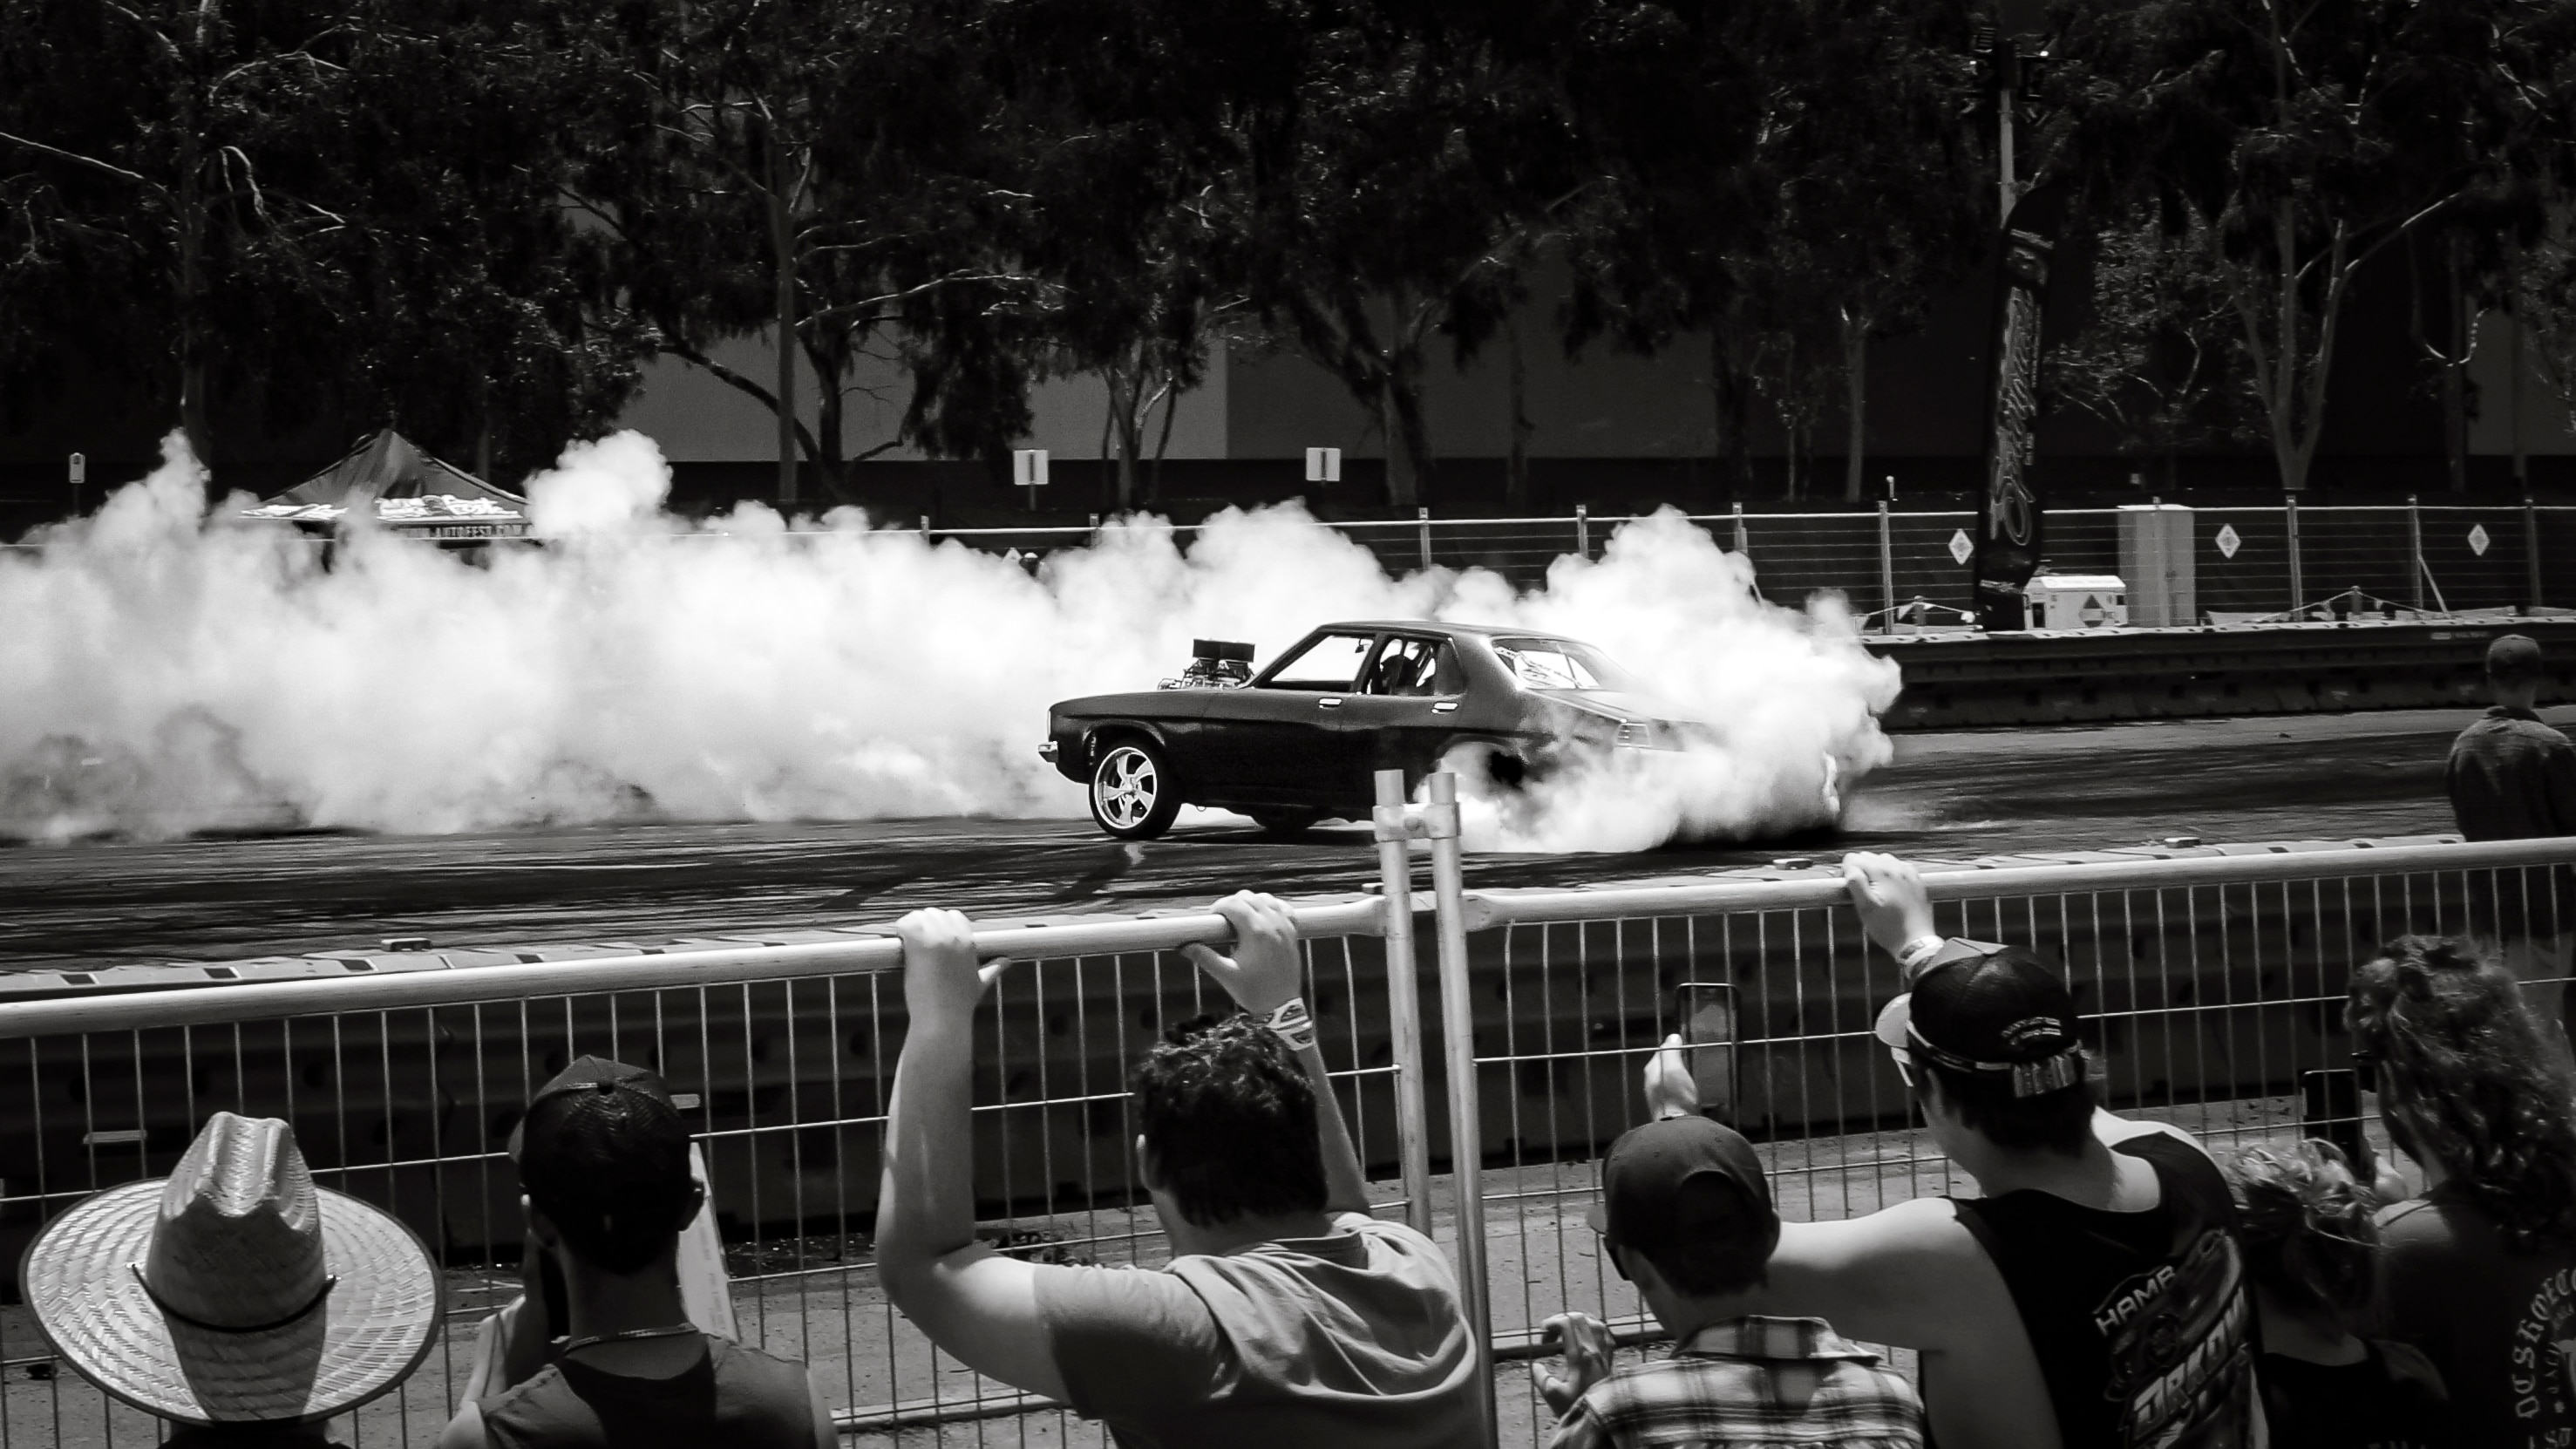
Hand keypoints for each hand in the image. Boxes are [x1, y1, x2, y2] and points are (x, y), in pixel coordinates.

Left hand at [895, 908, 999, 1029]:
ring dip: (910, 927)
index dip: (940, 925)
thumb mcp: (980, 983)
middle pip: (934, 914)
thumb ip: (993, 969)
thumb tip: (1006, 962)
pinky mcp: (918, 944)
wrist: (943, 1020)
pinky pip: (904, 924)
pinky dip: (899, 930)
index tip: (931, 940)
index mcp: (969, 941)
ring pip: (918, 916)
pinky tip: (899, 943)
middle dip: (924, 925)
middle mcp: (954, 936)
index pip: (954, 916)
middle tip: (915, 943)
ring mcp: (936, 938)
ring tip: (905, 943)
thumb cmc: (959, 1005)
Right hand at [1183, 891, 1303, 1014]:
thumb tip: (1184, 946)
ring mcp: (1286, 926)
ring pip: (1266, 898)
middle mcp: (1273, 923)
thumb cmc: (1254, 993)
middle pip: (1248, 897)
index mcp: (1256, 932)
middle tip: (1223, 922)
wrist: (1283, 1007)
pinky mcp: (1293, 932)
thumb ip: (1205, 958)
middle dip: (1232, 904)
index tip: (1212, 920)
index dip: (1218, 907)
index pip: (1233, 904)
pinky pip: (1283, 907)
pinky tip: (1262, 919)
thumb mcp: (1226, 975)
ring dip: (1250, 903)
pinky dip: (1271, 907)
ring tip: (1240, 921)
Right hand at [1535, 1311, 1616, 1413]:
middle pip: (1580, 1318)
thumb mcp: (1552, 1395)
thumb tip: (1537, 1366)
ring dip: (1579, 1322)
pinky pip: (1606, 1335)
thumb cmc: (1577, 1408)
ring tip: (1568, 1332)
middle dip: (1562, 1320)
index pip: (1567, 1323)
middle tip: (1551, 1336)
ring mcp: (1605, 1355)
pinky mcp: (1610, 1361)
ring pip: (1596, 1323)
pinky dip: (1595, 1330)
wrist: (1603, 1421)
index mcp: (1580, 1356)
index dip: (1551, 1323)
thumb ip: (1541, 1377)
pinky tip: (1587, 1338)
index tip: (1543, 1337)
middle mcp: (1595, 1351)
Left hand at [1643, 1033, 1698, 1119]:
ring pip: (1670, 1081)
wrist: (1678, 1130)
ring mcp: (1659, 1099)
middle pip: (1665, 1068)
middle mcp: (1651, 1084)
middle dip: (1676, 1063)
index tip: (1684, 1044)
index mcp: (1651, 1071)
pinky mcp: (1668, 1110)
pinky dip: (1683, 1091)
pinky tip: (1691, 1094)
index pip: (1661, 1053)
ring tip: (1692, 1075)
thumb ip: (1671, 1052)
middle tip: (1689, 1059)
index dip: (1672, 1047)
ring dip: (1680, 1077)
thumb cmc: (1676, 1096)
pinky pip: (1676, 1094)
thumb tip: (1672, 1037)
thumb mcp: (1674, 1068)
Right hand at [1842, 851, 1937, 964]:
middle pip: (1868, 856)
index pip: (1853, 858)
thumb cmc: (1889, 928)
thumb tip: (1849, 868)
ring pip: (1884, 859)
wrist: (1916, 941)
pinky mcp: (1917, 880)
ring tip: (1874, 889)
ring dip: (1875, 869)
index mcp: (1882, 873)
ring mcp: (1909, 873)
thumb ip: (1855, 884)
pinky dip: (1891, 872)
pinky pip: (1899, 867)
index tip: (1847, 886)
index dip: (1845, 871)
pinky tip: (1890, 887)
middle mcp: (1897, 868)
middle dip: (1859, 869)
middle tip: (1859, 890)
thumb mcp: (1865, 909)